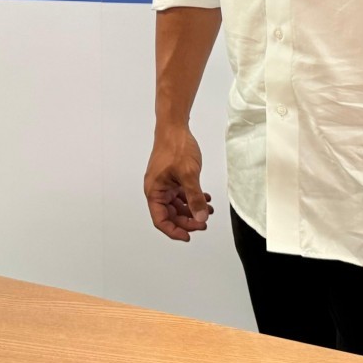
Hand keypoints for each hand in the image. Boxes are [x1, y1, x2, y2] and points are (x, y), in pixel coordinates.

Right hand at [144, 124, 213, 240]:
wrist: (175, 127)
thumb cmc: (176, 148)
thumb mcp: (188, 174)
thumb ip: (195, 198)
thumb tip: (200, 218)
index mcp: (154, 191)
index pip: (161, 220)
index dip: (174, 231)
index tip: (189, 236)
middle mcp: (157, 190)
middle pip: (170, 215)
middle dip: (187, 220)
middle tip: (204, 223)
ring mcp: (165, 183)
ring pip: (177, 205)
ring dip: (192, 210)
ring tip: (208, 211)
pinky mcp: (172, 177)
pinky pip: (181, 194)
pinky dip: (193, 198)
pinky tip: (206, 198)